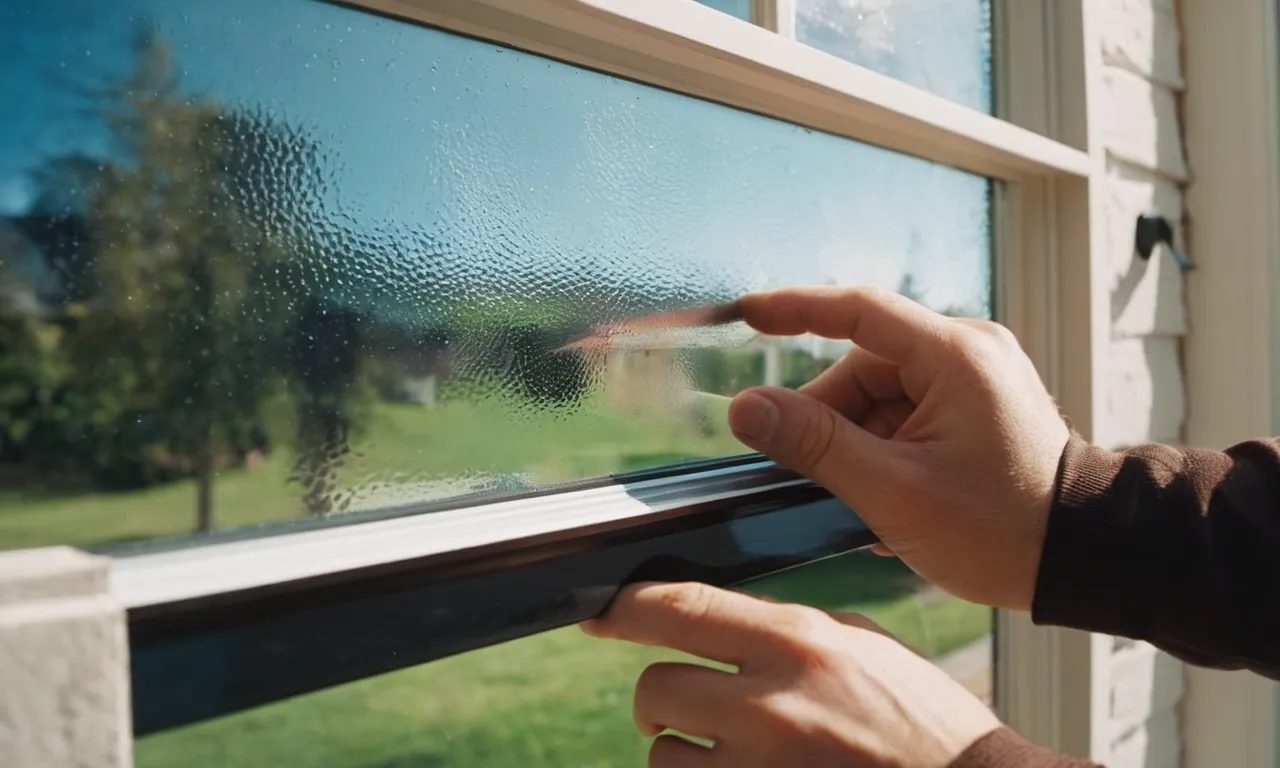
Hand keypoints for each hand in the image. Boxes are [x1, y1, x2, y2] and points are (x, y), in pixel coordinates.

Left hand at [582, 581, 1000, 766]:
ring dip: (682, 751)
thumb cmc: (926, 726)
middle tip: (682, 704)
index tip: (602, 612)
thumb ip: (789, 632)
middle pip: (654, 688)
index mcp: (799, 643)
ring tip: (730, 753)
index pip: (680, 608)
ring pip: (664, 755)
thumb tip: (715, 620)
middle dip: (661, 696)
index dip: (626, 608)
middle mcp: (770, 705)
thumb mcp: (866, 649)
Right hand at [728, 287, 1069, 610]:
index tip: (746, 314)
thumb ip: (813, 444)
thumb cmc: (1001, 529)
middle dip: (832, 421)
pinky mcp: (979, 406)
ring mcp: (978, 379)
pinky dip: (886, 450)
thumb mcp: (892, 490)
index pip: (857, 310)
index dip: (795, 309)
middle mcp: (970, 352)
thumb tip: (746, 409)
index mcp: (956, 356)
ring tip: (870, 501)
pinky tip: (888, 496)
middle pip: (864, 367)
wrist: (1084, 560)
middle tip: (818, 478)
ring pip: (881, 396)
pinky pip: (908, 413)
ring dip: (859, 444)